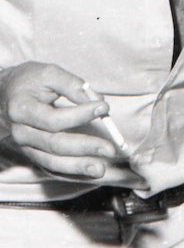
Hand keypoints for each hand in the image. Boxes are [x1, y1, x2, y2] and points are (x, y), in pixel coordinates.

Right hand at [0, 62, 124, 180]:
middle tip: (110, 149)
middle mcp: (21, 132)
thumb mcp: (48, 73)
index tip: (104, 107)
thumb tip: (97, 100)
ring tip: (100, 169)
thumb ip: (72, 85)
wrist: (3, 95)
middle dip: (84, 147)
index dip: (80, 115)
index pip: (53, 119)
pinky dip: (70, 173)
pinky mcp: (32, 153)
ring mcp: (25, 146)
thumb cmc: (29, 82)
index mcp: (22, 109)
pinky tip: (87, 173)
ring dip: (77, 167)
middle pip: (54, 144)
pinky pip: (50, 167)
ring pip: (51, 161)